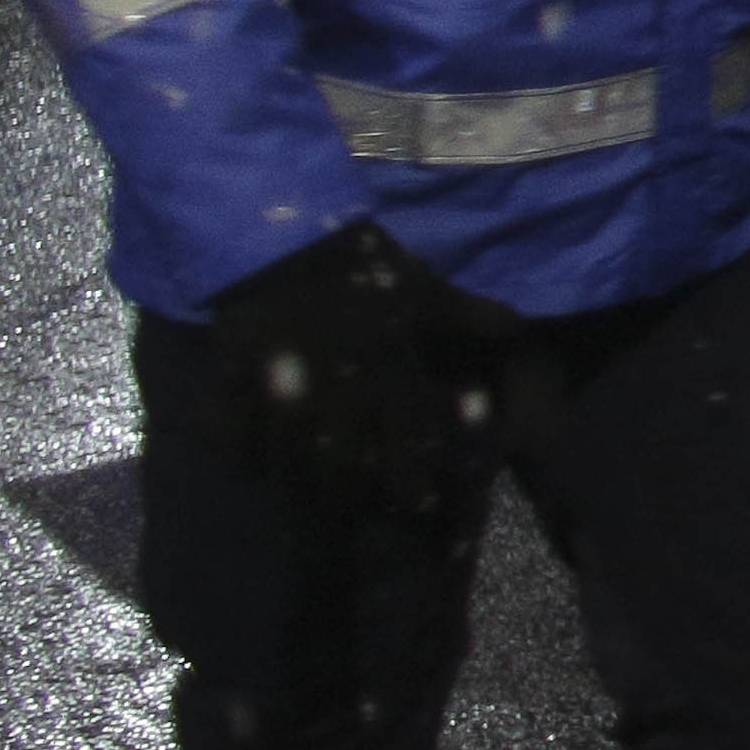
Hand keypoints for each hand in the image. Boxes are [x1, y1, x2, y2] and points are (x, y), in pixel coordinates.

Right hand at [202, 222, 478, 520]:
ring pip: (289, 454)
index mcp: (388, 365)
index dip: (413, 476)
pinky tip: (248, 468)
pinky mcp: (234, 375)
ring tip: (300, 506)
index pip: (407, 436)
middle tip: (353, 515)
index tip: (418, 504)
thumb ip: (469, 316)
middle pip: (344, 459)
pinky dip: (238, 451)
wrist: (288, 235)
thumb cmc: (364, 266)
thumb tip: (518, 329)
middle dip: (351, 493)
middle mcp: (339, 383)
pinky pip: (230, 428)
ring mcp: (282, 383)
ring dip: (296, 482)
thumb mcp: (425, 288)